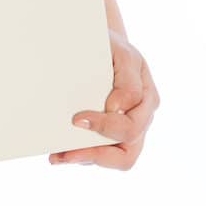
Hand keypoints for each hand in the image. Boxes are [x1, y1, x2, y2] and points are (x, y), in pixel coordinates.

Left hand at [50, 24, 160, 169]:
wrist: (104, 46)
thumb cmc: (113, 48)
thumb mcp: (123, 54)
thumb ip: (127, 82)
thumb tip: (117, 109)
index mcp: (147, 100)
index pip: (130, 127)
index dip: (105, 128)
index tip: (78, 119)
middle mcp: (140, 120)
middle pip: (127, 154)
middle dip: (95, 155)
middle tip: (67, 152)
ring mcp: (127, 130)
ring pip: (115, 159)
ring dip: (86, 160)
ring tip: (58, 157)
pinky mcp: (110, 134)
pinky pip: (101, 154)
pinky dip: (81, 156)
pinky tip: (59, 153)